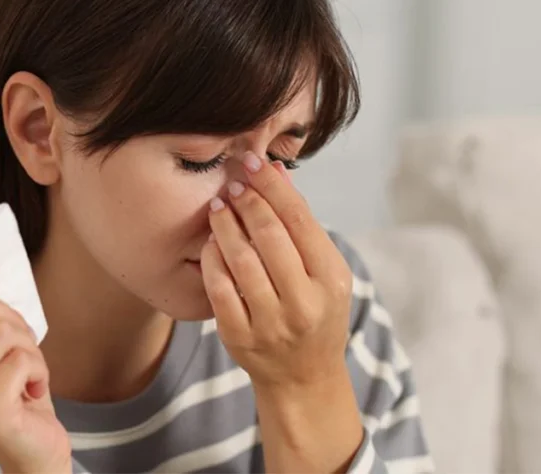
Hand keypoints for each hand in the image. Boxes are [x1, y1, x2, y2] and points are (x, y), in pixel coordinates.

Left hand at [202, 153, 362, 471]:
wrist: (303, 377)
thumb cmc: (315, 312)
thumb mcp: (325, 272)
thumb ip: (302, 227)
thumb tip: (278, 173)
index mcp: (331, 280)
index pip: (300, 221)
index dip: (273, 186)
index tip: (254, 163)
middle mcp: (304, 302)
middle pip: (270, 237)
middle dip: (248, 202)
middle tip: (233, 182)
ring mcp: (270, 322)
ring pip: (241, 260)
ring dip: (225, 225)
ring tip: (218, 207)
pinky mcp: (239, 337)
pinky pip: (218, 288)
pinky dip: (211, 259)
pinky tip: (210, 242)